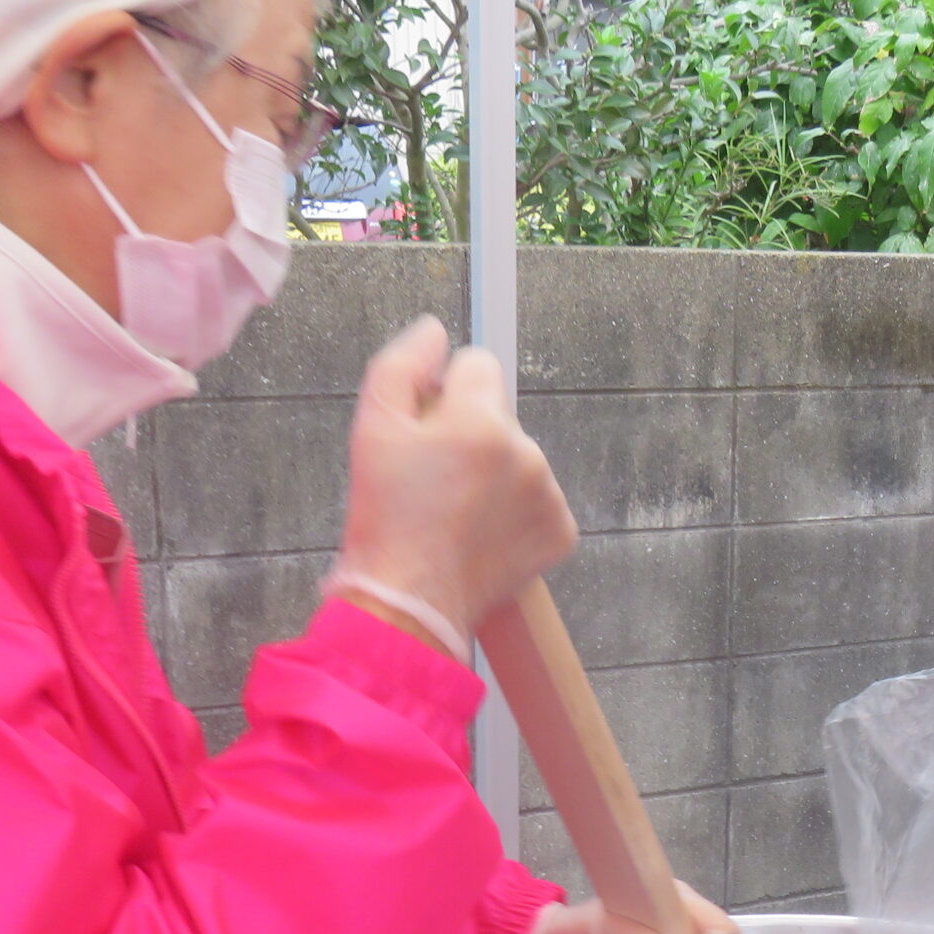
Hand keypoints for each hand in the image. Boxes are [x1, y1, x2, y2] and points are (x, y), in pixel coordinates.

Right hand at [339, 318, 576, 643]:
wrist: (408, 602)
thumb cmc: (386, 517)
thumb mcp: (372, 427)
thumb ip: (403, 364)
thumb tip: (435, 331)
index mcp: (481, 421)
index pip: (479, 364)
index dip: (446, 392)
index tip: (428, 427)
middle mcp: (526, 452)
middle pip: (499, 416)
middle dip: (470, 436)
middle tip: (435, 481)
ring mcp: (548, 494)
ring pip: (520, 458)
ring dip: (495, 475)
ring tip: (456, 512)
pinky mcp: (561, 531)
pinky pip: (539, 501)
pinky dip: (516, 513)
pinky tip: (482, 533)